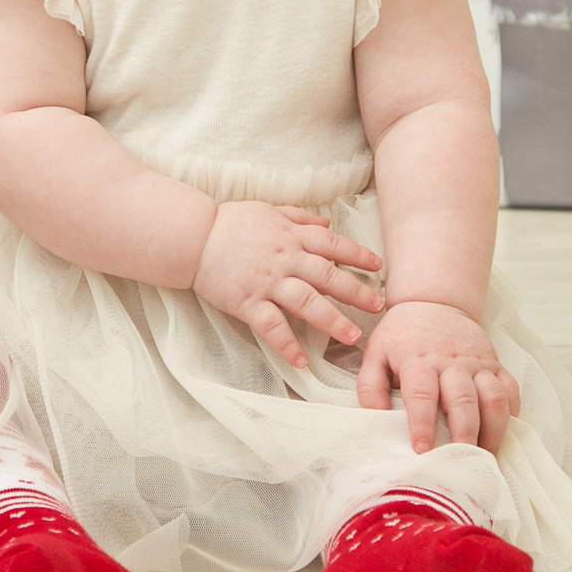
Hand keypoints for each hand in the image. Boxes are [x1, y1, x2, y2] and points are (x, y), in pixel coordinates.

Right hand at [192, 201, 385, 370]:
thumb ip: (299, 217)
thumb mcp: (268, 210)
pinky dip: (286, 345)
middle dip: (356, 291)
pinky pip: (271, 326)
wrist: (192, 236)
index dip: (357, 255)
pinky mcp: (247, 302)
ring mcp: (266, 282)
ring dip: (332, 320)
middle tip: (379, 306)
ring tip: (352, 337)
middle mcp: (284, 259)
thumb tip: (327, 222)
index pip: (332, 244)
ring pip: (306, 302)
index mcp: (291, 236)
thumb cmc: (229, 222)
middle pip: (327, 276)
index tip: (377, 267)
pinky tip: (300, 361)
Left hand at [358, 300, 519, 454]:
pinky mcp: (495, 363)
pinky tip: (503, 431)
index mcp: (418, 361)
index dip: (422, 424)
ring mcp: (477, 362)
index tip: (421, 450)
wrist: (433, 303)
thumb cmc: (401, 337)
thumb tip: (375, 418)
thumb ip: (370, 387)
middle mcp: (451, 362)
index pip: (422, 395)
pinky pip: (511, 388)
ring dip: (493, 430)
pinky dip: (511, 412)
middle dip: (464, 434)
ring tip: (485, 456)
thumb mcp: (375, 354)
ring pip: (494, 397)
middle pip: (463, 400)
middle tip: (461, 462)